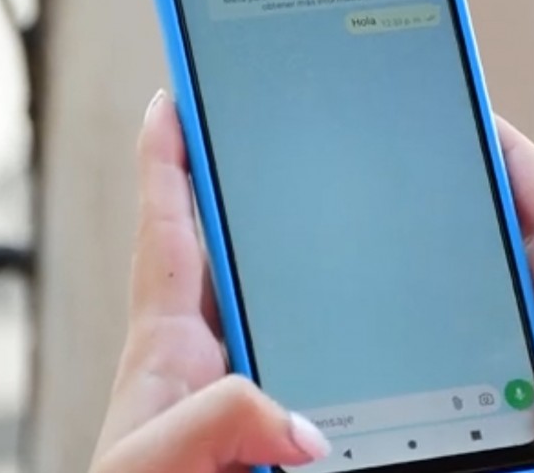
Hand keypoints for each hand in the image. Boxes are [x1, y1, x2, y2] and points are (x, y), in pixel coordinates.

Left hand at [90, 91, 330, 472]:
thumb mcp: (155, 467)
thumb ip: (215, 425)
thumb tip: (303, 422)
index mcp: (168, 346)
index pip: (168, 229)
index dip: (167, 157)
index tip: (174, 99)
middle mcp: (207, 357)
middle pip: (227, 250)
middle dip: (245, 185)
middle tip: (275, 130)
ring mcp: (241, 387)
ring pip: (280, 301)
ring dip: (305, 259)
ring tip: (343, 214)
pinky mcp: (273, 425)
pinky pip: (319, 361)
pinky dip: (346, 335)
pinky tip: (379, 332)